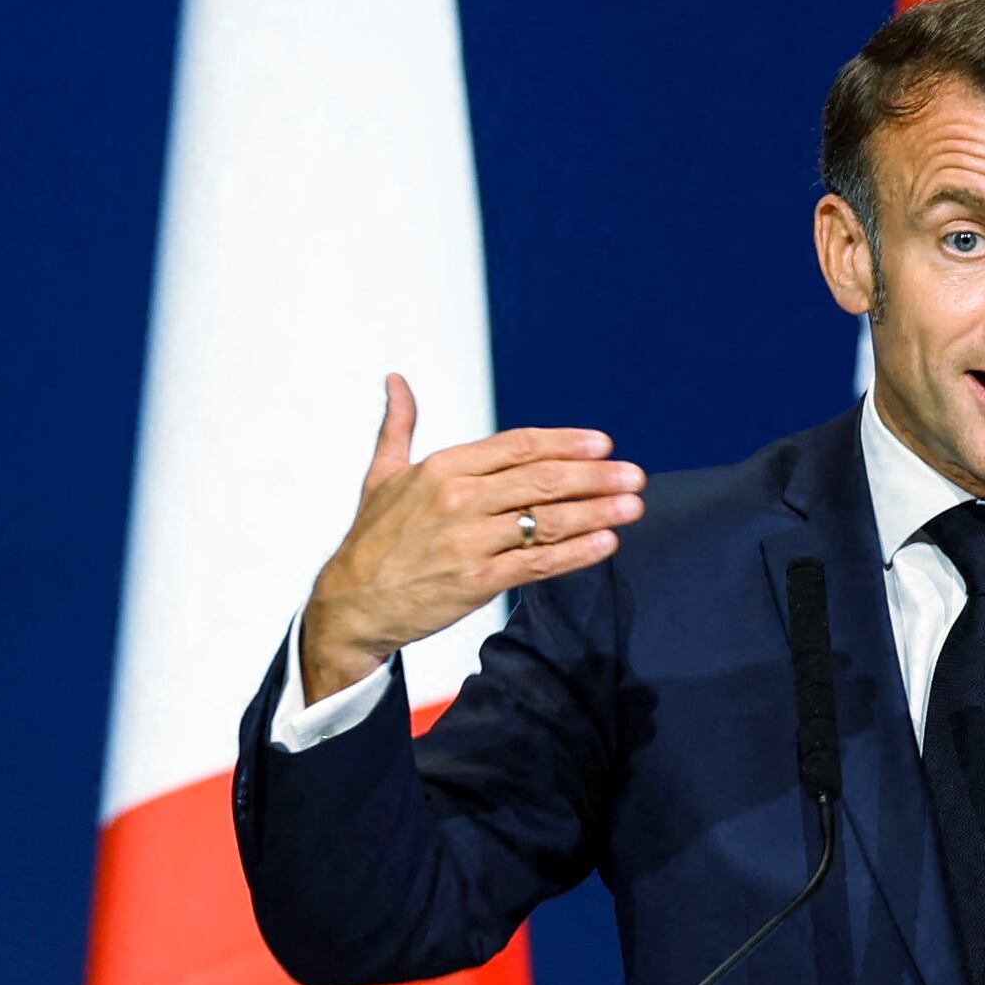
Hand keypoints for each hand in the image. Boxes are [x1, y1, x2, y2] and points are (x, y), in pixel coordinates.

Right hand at [296, 377, 647, 705]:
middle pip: (542, 480)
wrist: (351, 603)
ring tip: (633, 505)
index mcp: (442, 467)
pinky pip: (538, 562)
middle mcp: (460, 499)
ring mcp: (470, 540)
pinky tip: (606, 543)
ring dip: (597, 512)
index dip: (565, 443)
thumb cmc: (371, 539)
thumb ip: (398, 425)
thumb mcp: (381, 475)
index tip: (602, 444)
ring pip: (546, 520)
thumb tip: (396, 381)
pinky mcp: (478, 580)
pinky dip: (576, 553)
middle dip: (595, 476)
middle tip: (633, 474)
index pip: (518, 445)